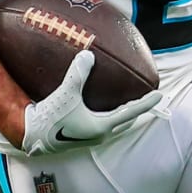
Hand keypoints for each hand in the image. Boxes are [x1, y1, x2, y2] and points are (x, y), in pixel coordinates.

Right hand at [20, 49, 162, 155]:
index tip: (159, 96)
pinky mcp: (84, 136)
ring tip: (130, 103)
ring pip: (117, 126)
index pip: (130, 113)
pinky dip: (112, 117)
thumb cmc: (50, 118)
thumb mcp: (65, 94)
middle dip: (138, 111)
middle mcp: (101, 135)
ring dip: (125, 115)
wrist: (32, 136)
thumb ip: (77, 74)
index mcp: (102, 126)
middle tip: (148, 99)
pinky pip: (106, 125)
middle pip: (127, 122)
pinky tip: (105, 108)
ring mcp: (92, 138)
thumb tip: (88, 54)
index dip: (146, 103)